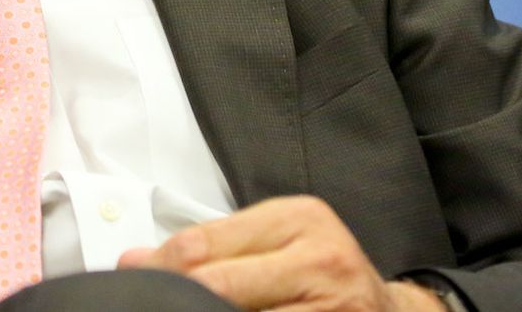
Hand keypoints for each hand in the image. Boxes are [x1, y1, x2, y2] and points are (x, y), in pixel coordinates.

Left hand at [118, 195, 444, 311]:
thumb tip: (133, 260)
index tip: (131, 277)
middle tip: (145, 304)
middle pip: (218, 286)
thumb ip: (210, 246)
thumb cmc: (321, 272)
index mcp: (297, 218)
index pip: (204, 243)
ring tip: (180, 311)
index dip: (158, 267)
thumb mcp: (274, 241)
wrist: (390, 310)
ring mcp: (333, 306)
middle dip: (173, 297)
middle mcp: (320, 258)